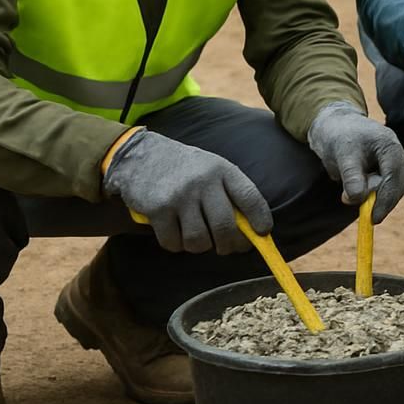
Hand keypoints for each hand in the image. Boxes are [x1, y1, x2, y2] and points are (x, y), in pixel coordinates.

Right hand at [102, 130, 272, 254]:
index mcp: (222, 170)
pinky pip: (173, 242)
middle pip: (225, 227)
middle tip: (225, 248)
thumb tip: (249, 229)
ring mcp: (180, 195)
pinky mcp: (158, 209)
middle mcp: (204, 181)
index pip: (250, 197)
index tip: (263, 234)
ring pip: (199, 240)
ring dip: (200, 246)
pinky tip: (174, 233)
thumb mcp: (211, 168)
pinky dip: (176, 244)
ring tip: (196, 236)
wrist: (140, 155)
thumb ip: (229, 193)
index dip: (260, 219)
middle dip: (229, 245)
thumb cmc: (183, 167)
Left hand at [307, 101, 403, 222]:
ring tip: (352, 195)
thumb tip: (358, 199)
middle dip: (383, 200)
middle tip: (368, 216)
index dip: (386, 199)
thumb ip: (351, 177)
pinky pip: (385, 186)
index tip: (374, 218)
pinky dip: (374, 194)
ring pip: (393, 186)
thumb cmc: (338, 137)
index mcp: (389, 145)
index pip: (394, 176)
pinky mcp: (386, 168)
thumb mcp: (342, 156)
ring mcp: (393, 160)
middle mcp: (396, 153)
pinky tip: (358, 191)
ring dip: (377, 197)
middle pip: (399, 183)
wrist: (333, 126)